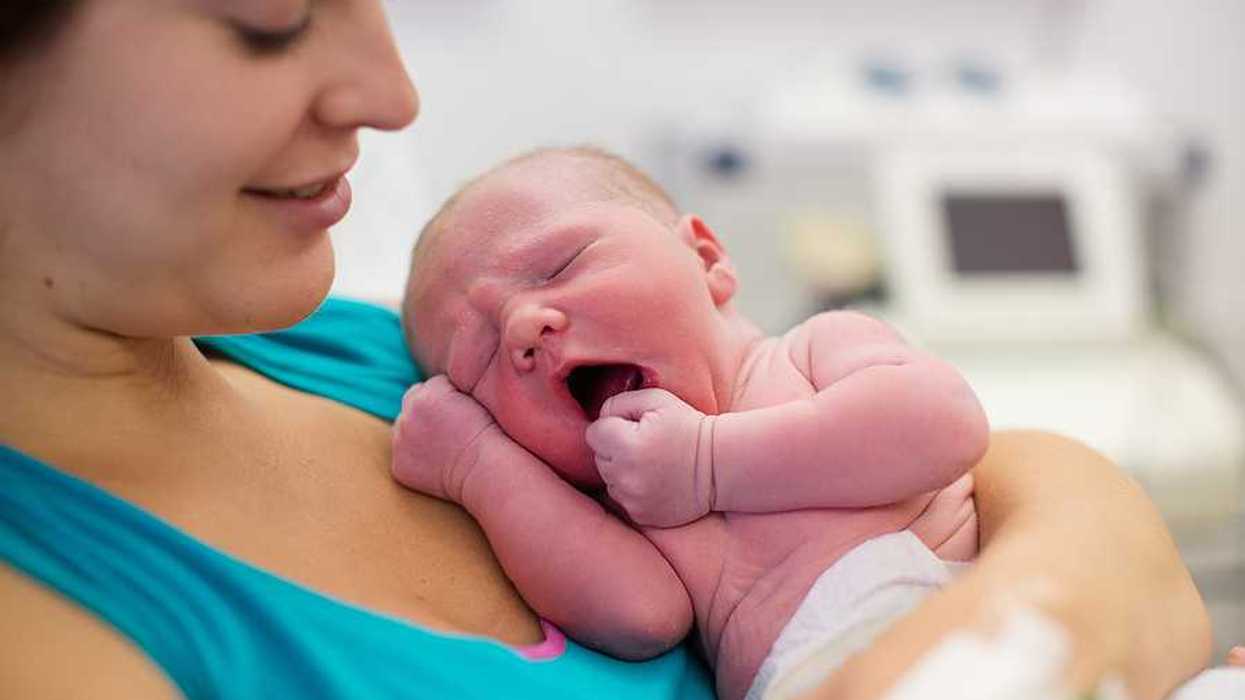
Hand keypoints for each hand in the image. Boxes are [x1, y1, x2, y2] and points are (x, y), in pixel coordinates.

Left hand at [391, 375, 501, 503]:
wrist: (484, 468)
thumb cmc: (487, 432)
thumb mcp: (472, 396)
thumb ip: (449, 388)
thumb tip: (438, 390)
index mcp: (425, 395)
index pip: (432, 386)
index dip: (448, 397)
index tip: (462, 410)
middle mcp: (407, 416)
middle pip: (413, 402)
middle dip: (427, 409)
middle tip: (450, 426)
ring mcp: (400, 442)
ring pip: (405, 427)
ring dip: (418, 431)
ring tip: (444, 443)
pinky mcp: (399, 465)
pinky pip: (404, 453)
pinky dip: (416, 456)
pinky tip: (437, 460)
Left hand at [584, 388, 715, 527]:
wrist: (719, 467)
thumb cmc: (687, 427)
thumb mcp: (657, 400)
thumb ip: (619, 403)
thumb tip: (600, 417)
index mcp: (628, 445)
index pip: (594, 433)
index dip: (612, 427)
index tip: (634, 428)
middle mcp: (626, 477)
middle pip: (599, 457)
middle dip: (616, 449)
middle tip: (646, 446)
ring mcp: (633, 500)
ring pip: (609, 480)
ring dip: (623, 471)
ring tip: (652, 464)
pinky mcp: (641, 516)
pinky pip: (622, 499)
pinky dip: (633, 491)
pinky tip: (655, 482)